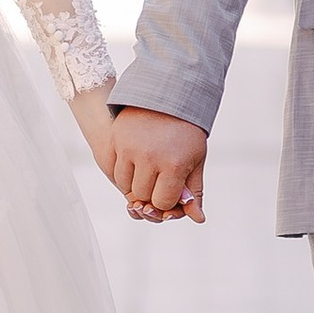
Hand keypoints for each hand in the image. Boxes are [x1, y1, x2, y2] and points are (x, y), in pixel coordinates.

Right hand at [107, 106, 207, 223]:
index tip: (173, 187)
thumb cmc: (187, 131)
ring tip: (149, 168)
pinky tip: (137, 162)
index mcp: (173, 164)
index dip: (168, 199)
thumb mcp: (197, 160)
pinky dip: (125, 172)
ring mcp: (130, 148)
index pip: (163, 202)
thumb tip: (198, 219)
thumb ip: (194, 191)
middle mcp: (149, 157)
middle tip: (160, 177)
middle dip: (151, 192)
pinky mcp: (116, 139)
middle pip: (142, 196)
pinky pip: (115, 170)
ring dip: (136, 184)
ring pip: (126, 186)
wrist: (168, 94)